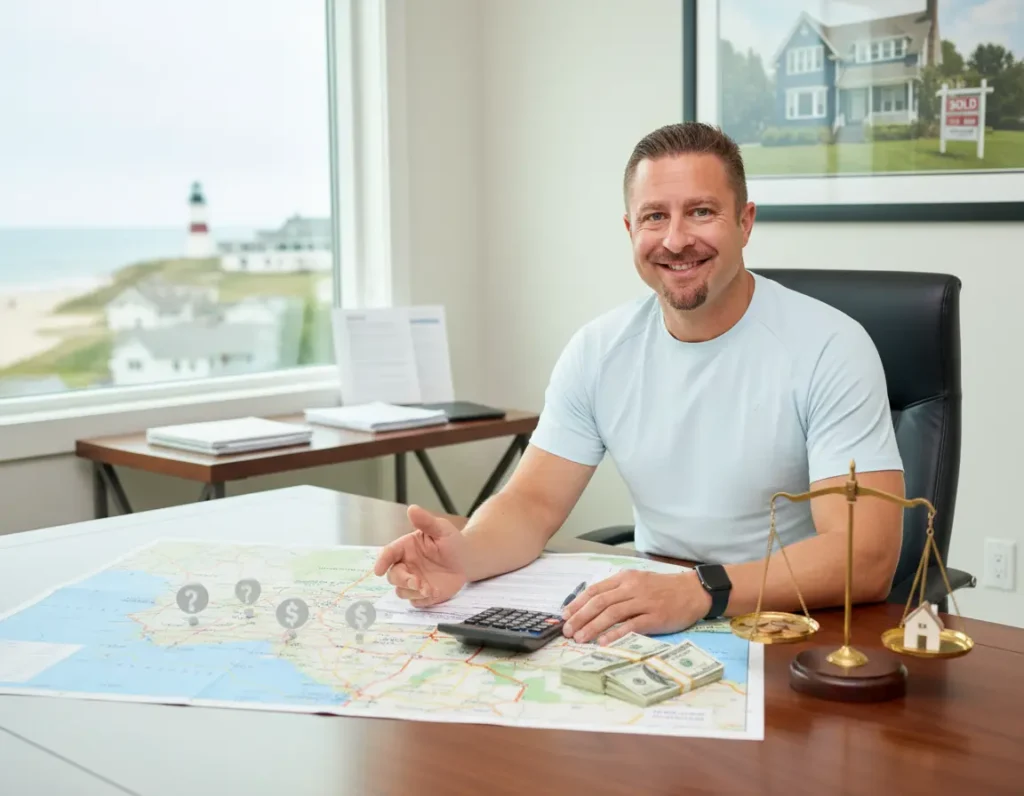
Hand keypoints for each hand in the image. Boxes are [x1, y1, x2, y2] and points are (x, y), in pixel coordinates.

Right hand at [373, 505, 467, 606]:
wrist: (467, 559)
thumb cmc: (451, 541)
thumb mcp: (441, 528)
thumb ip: (425, 521)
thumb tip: (412, 509)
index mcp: (406, 548)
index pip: (389, 553)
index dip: (381, 561)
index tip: (378, 570)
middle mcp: (406, 565)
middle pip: (393, 576)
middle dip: (402, 580)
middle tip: (417, 582)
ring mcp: (414, 581)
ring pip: (402, 591)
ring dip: (413, 592)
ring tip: (429, 589)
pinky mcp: (423, 594)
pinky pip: (416, 601)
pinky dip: (422, 600)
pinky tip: (434, 594)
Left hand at [561, 571, 711, 644]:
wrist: (693, 591)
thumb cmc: (663, 589)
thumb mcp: (638, 581)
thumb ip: (617, 590)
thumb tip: (592, 604)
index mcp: (625, 578)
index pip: (595, 590)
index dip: (577, 603)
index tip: (565, 615)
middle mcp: (632, 588)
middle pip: (600, 602)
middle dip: (580, 617)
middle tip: (567, 631)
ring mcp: (643, 602)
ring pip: (612, 613)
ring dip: (592, 626)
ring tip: (580, 638)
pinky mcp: (655, 617)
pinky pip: (631, 626)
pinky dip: (615, 634)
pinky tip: (603, 642)